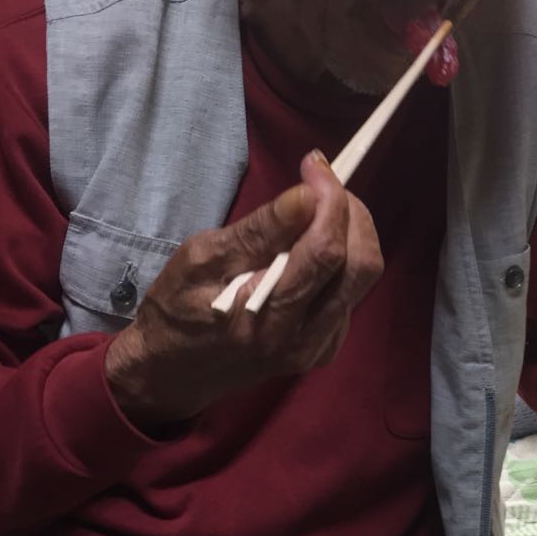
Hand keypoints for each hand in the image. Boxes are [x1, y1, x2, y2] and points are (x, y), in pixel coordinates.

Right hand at [105, 151, 382, 425]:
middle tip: (322, 185)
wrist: (173, 371)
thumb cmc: (177, 309)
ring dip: (350, 233)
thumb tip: (306, 196)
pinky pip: (351, 293)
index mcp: (266, 318)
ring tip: (317, 211)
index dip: (330, 199)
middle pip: (360, 265)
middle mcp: (302, 339)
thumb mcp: (200, 259)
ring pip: (363, 278)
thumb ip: (257, 232)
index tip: (314, 164)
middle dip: (351, 212)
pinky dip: (342, 259)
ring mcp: (317, 348)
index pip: (325, 251)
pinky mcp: (324, 348)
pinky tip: (311, 249)